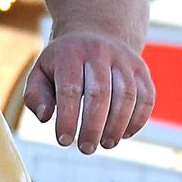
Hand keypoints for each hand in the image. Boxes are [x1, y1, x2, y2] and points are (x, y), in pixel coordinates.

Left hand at [20, 28, 151, 153]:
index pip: (70, 89)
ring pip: (126, 96)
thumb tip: (45, 117)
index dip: (68, 119)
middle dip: (93, 127)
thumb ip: (36, 96)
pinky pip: (146, 97)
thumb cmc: (63, 63)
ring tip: (106, 144)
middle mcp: (100, 52)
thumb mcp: (41, 72)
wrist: (94, 33)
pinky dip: (137, 120)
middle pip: (100, 94)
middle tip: (86, 148)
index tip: (64, 141)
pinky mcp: (141, 70)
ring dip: (117, 126)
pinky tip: (124, 134)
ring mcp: (124, 59)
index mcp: (70, 53)